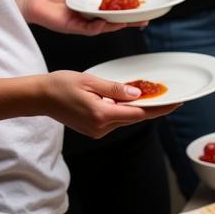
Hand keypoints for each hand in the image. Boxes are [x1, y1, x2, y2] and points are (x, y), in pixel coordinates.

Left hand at [13, 0, 143, 34]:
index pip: (114, 2)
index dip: (128, 4)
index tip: (141, 4)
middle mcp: (92, 11)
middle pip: (116, 16)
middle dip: (131, 19)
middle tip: (145, 19)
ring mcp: (86, 21)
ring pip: (108, 25)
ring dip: (120, 24)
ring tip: (132, 22)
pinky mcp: (78, 29)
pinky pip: (93, 30)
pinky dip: (101, 26)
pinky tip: (106, 21)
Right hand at [39, 71, 179, 137]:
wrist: (38, 98)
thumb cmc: (60, 85)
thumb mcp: (89, 81)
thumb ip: (115, 89)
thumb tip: (137, 94)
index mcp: (102, 114)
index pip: (139, 113)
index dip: (159, 108)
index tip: (176, 103)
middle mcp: (102, 127)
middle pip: (134, 117)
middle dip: (148, 106)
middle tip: (162, 92)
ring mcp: (98, 132)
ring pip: (125, 119)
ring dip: (132, 107)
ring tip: (140, 92)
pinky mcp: (95, 131)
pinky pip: (114, 120)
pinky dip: (120, 110)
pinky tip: (120, 100)